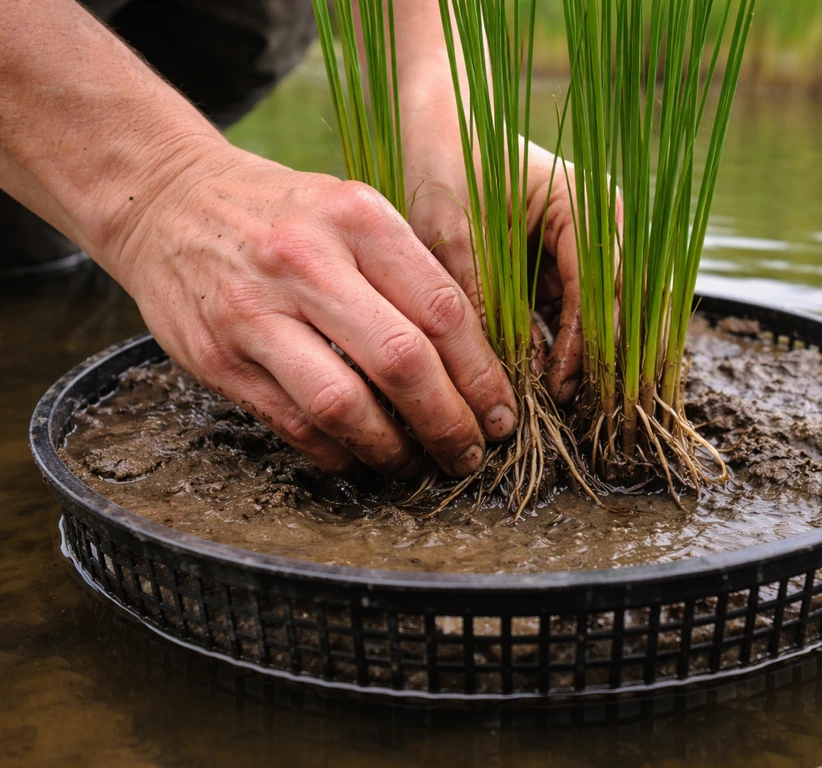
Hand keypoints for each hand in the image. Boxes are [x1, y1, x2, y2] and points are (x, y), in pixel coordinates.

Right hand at [110, 144, 517, 477]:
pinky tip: (362, 460)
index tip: (501, 410)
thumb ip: (408, 271)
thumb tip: (475, 359)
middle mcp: (307, 262)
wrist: (168, 201)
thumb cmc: (283, 213)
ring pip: (344, 405)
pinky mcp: (218, 358)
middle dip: (450, 422)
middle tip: (471, 452)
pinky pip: (294, 425)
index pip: (442, 309)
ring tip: (418, 466)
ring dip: (394, 451)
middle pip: (402, 361)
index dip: (483, 373)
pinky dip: (338, 455)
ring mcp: (256, 313)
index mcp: (358, 218)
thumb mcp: (352, 210)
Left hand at [401, 85, 588, 405]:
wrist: (441, 124)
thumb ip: (479, 296)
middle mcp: (602, 222)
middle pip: (622, 306)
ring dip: (595, 360)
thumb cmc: (448, 162)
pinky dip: (573, 347)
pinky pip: (582, 311)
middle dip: (608, 361)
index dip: (586, 344)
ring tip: (574, 411)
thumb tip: (496, 371)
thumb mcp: (455, 232)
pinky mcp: (569, 259)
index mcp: (586, 205)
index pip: (600, 288)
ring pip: (610, 314)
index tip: (564, 390)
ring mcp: (590, 241)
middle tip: (590, 417)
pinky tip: (557, 384)